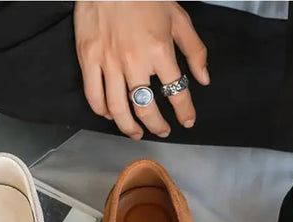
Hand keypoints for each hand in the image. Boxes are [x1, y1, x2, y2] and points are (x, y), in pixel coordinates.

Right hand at [74, 1, 208, 138]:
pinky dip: (103, 111)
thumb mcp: (178, 18)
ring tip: (136, 132)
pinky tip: (112, 115)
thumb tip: (204, 79)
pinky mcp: (88, 59)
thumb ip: (194, 51)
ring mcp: (108, 62)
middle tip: (162, 131)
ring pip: (118, 109)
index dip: (185, 111)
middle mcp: (134, 62)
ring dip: (129, 127)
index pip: (176, 92)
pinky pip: (94, 96)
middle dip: (156, 125)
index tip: (187, 122)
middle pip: (146, 108)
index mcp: (159, 50)